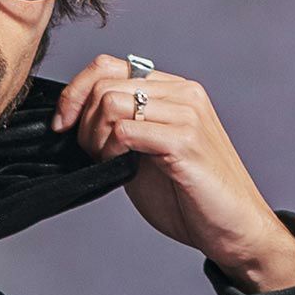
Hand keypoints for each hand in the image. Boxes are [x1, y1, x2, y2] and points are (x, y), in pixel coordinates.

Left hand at [50, 55, 294, 286]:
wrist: (232, 228)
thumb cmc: (189, 197)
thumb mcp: (143, 155)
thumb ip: (119, 130)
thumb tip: (75, 121)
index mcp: (172, 90)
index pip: (108, 66)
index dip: (75, 92)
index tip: (62, 125)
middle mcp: (182, 93)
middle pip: (104, 84)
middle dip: (82, 122)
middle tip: (91, 154)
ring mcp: (186, 114)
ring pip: (111, 102)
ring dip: (95, 137)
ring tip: (109, 162)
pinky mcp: (185, 141)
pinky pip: (127, 130)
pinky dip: (111, 150)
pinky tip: (122, 167)